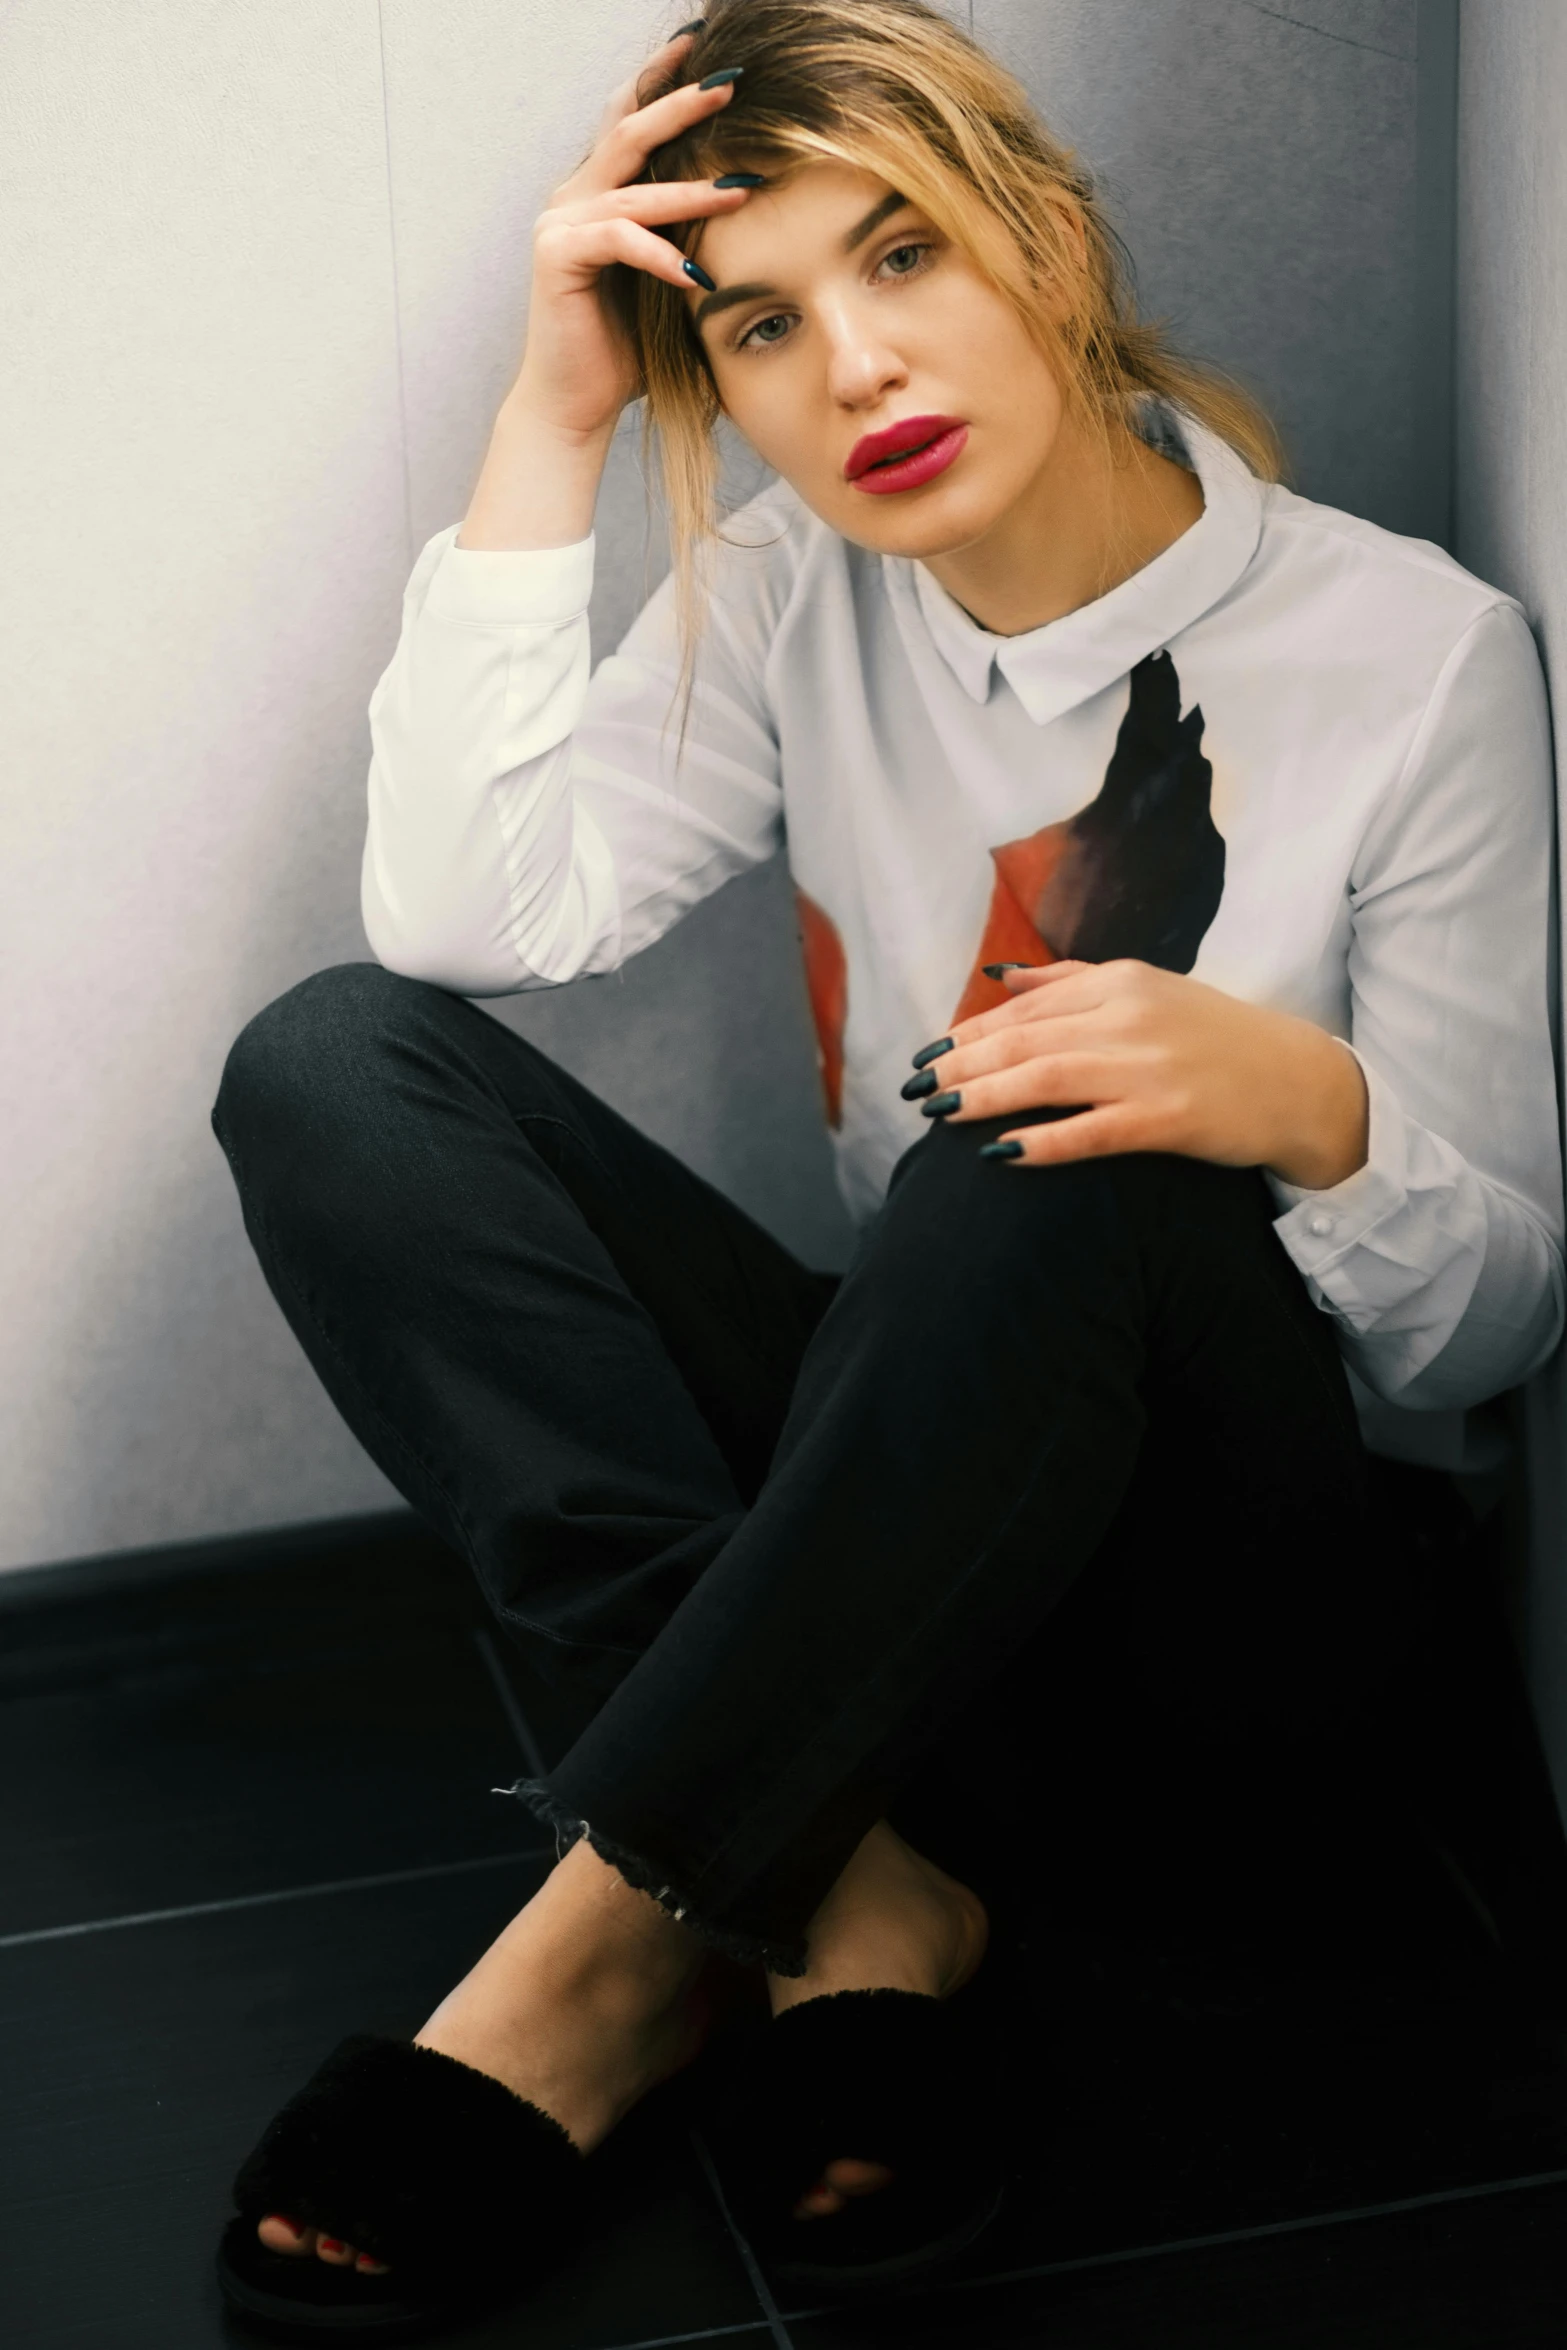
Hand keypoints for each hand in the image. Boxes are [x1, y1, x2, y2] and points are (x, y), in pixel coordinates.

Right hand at [511, 33, 751, 447]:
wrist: (576, 404)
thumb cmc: (626, 350)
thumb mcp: (671, 283)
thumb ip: (693, 241)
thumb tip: (754, 209)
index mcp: (601, 193)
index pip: (633, 120)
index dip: (665, 80)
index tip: (705, 46)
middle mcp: (576, 197)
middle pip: (631, 130)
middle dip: (682, 104)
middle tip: (732, 83)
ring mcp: (561, 223)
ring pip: (633, 188)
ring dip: (691, 190)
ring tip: (741, 190)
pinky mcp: (558, 257)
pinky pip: (619, 242)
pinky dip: (660, 256)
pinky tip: (695, 276)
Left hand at [911, 961, 1369, 1190]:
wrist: (1299, 1084)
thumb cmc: (1217, 1040)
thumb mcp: (1149, 990)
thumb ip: (1071, 982)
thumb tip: (998, 976)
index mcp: (1121, 982)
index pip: (1025, 1009)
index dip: (968, 1034)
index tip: (926, 1056)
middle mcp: (1129, 1018)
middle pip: (1024, 1041)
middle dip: (960, 1066)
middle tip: (915, 1090)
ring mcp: (1149, 1068)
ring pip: (1045, 1080)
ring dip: (983, 1097)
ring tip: (938, 1115)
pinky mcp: (1169, 1119)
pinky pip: (1091, 1131)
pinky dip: (1043, 1141)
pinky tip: (1001, 1153)